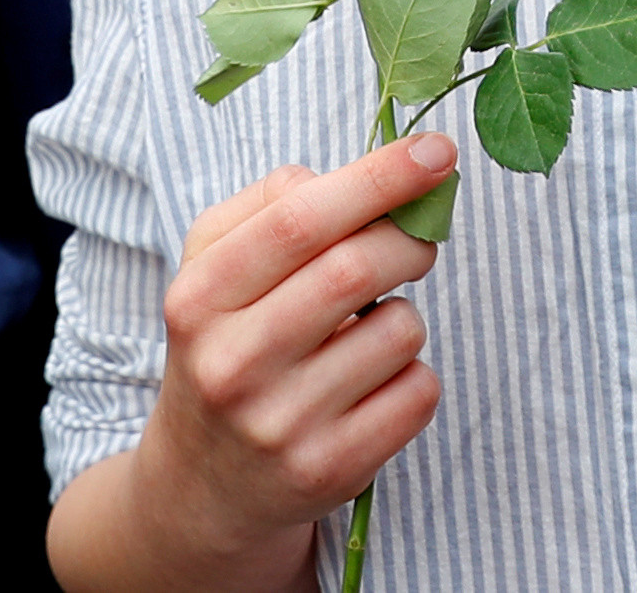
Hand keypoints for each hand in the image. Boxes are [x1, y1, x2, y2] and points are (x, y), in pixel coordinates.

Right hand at [50, 135, 455, 591]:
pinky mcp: (329, 470)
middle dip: (410, 239)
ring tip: (364, 336)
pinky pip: (419, 390)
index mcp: (199, 299)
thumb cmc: (227, 346)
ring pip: (401, 329)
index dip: (378, 177)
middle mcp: (231, 364)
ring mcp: (279, 425)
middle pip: (356, 268)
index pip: (297, 221)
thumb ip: (275, 203)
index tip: (437, 150)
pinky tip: (369, 388)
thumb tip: (367, 176)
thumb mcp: (215, 268)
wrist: (200, 487)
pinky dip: (412, 375)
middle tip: (419, 239)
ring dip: (405, 316)